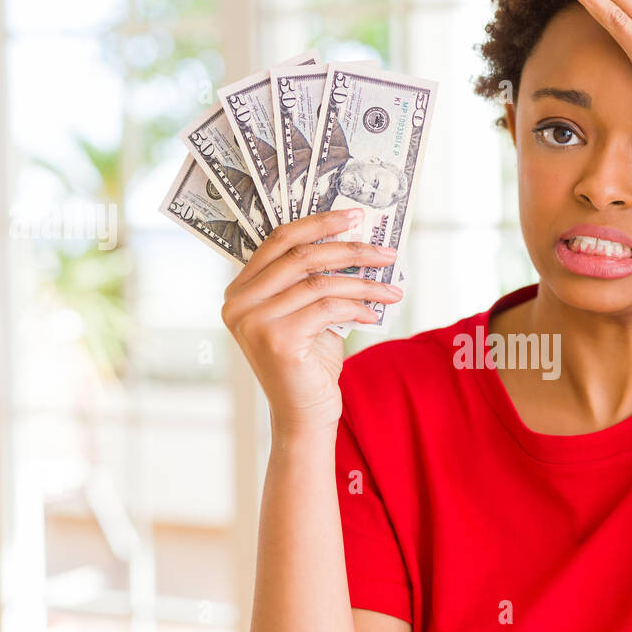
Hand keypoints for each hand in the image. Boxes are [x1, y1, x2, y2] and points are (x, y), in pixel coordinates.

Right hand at [220, 207, 402, 436]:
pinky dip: (358, 307)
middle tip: (386, 251)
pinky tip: (375, 314)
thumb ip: (316, 279)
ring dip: (364, 283)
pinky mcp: (278, 340)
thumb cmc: (310, 363)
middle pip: (302, 256)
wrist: (305, 416)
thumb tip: (356, 239)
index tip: (355, 215)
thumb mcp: (310, 313)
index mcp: (240, 290)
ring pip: (320, 282)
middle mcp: (238, 303)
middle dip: (351, 249)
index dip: (319, 223)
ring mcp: (254, 322)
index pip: (279, 240)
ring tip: (392, 289)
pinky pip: (328, 308)